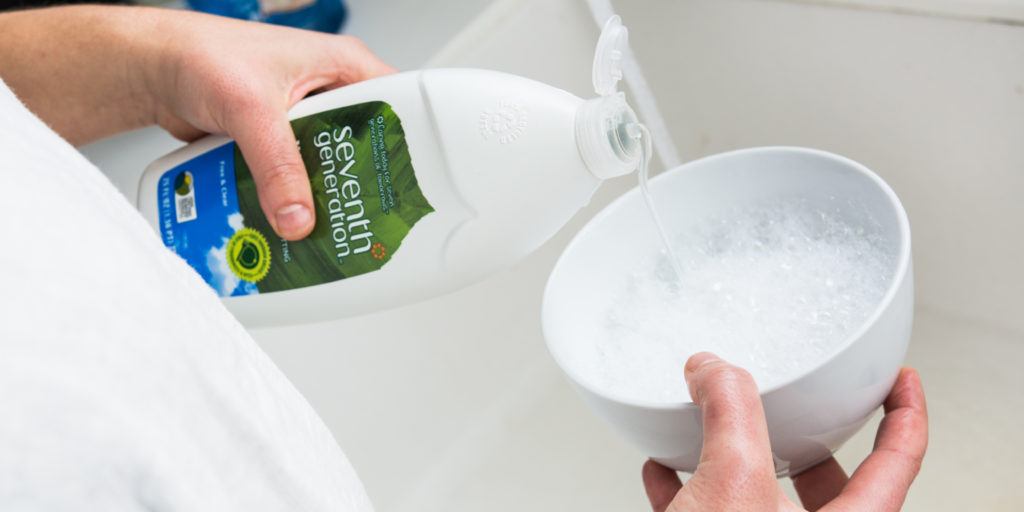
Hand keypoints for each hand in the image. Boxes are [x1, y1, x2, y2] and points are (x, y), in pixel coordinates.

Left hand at [143, 11, 394, 239]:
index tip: (409, 186)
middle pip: (363, 148)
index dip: (407, 147)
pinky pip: (297, 178)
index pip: (396, 106)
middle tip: (367, 218)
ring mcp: (304, 120)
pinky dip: (293, 199)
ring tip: (330, 227)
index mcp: (342, 66)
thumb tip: (297, 217)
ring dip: (322, 196)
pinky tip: (292, 221)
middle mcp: (329, 92)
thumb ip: (275, 165)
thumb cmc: (200, 55)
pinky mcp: (280, 144)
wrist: (152, 71)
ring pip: (329, 168)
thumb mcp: (250, 109)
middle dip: (360, 184)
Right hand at [643, 353, 927, 511]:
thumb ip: (731, 415)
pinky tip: (665, 473)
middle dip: (808, 439)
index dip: (905, 412)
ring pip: (766, 501)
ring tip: (717, 430)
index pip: (899, 460)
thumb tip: (716, 371)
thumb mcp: (732, 487)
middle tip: (801, 408)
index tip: (899, 380)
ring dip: (737, 460)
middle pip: (834, 484)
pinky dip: (692, 489)